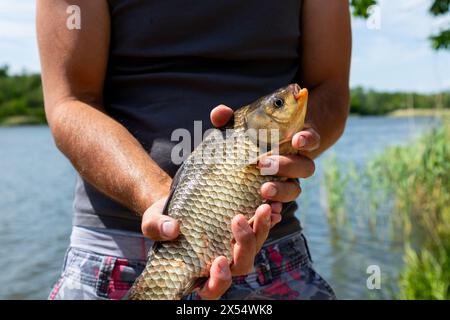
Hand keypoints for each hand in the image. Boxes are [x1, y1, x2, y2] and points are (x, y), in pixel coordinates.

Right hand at [141, 198, 281, 298]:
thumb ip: (157, 228)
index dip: (219, 281)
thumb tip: (172, 229)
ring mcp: (234, 248)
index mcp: (196, 273)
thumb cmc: (162, 219)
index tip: (219, 261)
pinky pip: (260, 231)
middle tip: (238, 220)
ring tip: (262, 208)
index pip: (212, 289)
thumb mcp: (152, 222)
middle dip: (244, 245)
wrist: (175, 202)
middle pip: (240, 266)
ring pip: (254, 248)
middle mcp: (220, 264)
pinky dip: (268, 221)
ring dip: (261, 229)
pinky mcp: (243, 232)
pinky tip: (272, 208)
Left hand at [211, 105, 318, 202]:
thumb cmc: (248, 138)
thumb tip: (220, 114)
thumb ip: (229, 119)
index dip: (307, 140)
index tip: (296, 140)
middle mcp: (296, 162)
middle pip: (305, 167)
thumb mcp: (239, 126)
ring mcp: (288, 182)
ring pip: (295, 189)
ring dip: (282, 190)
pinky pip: (281, 207)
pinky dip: (274, 209)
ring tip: (263, 190)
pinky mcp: (276, 199)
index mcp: (293, 141)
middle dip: (287, 166)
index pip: (310, 139)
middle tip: (263, 164)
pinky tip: (264, 210)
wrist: (246, 161)